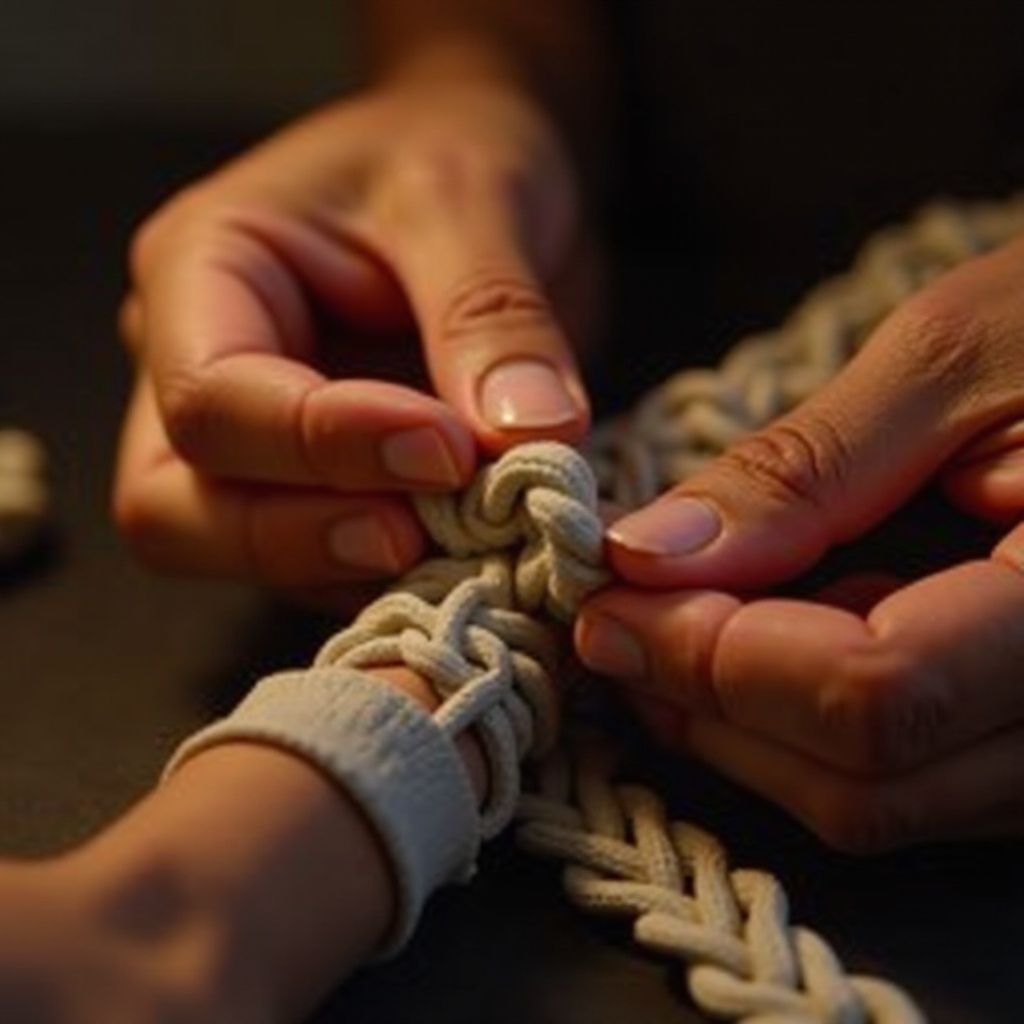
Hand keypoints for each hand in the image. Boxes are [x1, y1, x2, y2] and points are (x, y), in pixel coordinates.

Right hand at [114, 80, 592, 606]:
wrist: (482, 178)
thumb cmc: (451, 152)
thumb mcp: (470, 200)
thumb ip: (490, 319)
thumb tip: (531, 439)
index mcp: (202, 275)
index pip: (212, 398)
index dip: (320, 444)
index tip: (447, 450)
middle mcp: (199, 373)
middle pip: (177, 511)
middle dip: (299, 537)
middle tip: (421, 538)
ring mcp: (254, 447)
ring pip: (249, 557)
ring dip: (357, 570)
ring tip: (471, 549)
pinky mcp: (319, 490)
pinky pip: (330, 568)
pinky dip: (400, 579)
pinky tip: (477, 558)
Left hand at [576, 236, 1023, 850]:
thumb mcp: (954, 355)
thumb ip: (801, 472)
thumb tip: (647, 556)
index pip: (875, 697)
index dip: (712, 657)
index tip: (609, 599)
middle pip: (863, 782)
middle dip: (706, 704)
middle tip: (619, 621)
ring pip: (878, 805)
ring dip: (744, 728)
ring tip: (679, 628)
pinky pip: (913, 785)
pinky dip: (805, 728)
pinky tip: (774, 640)